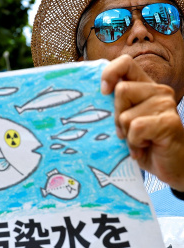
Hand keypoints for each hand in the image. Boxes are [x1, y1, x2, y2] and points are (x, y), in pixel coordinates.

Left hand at [101, 54, 183, 191]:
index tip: (103, 92)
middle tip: (126, 132)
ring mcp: (165, 105)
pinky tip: (144, 147)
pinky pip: (136, 128)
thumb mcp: (124, 121)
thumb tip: (97, 96)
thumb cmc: (142, 142)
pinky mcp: (169, 122)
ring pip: (126, 115)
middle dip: (116, 117)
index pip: (125, 63)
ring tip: (137, 141)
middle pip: (121, 91)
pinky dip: (134, 143)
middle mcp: (156, 91)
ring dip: (126, 134)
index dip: (110, 73)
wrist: (168, 164)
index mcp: (144, 87)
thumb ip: (116, 105)